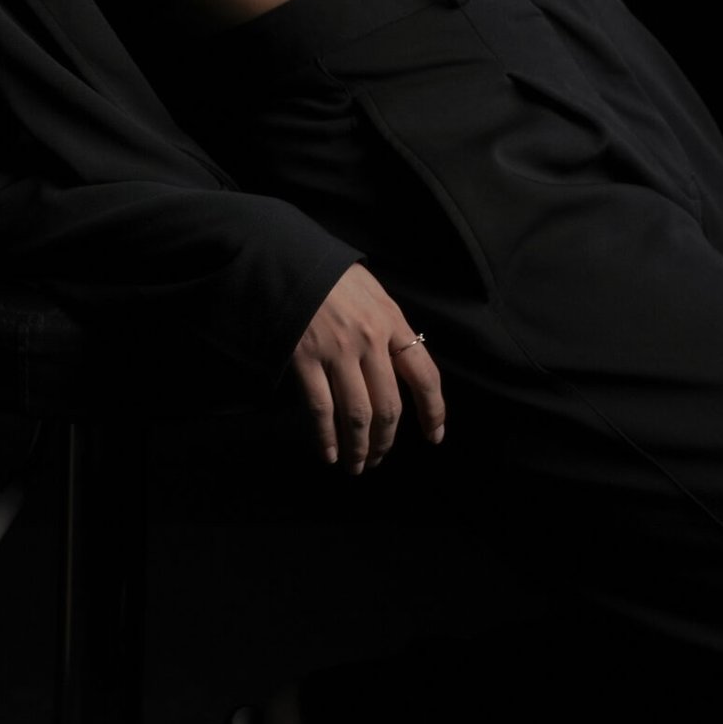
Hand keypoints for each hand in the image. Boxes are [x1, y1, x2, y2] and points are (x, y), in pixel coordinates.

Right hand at [290, 263, 445, 473]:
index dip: (433, 411)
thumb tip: (401, 368)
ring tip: (357, 466)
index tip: (435, 436)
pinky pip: (321, 409)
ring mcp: (336, 352)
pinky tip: (329, 454)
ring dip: (359, 447)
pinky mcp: (304, 359)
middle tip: (380, 459)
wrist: (287, 257)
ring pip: (356, 414)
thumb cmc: (332, 275)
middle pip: (388, 406)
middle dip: (386, 440)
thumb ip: (389, 327)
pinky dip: (326, 437)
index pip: (424, 375)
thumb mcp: (373, 292)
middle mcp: (370, 341)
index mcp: (392, 322)